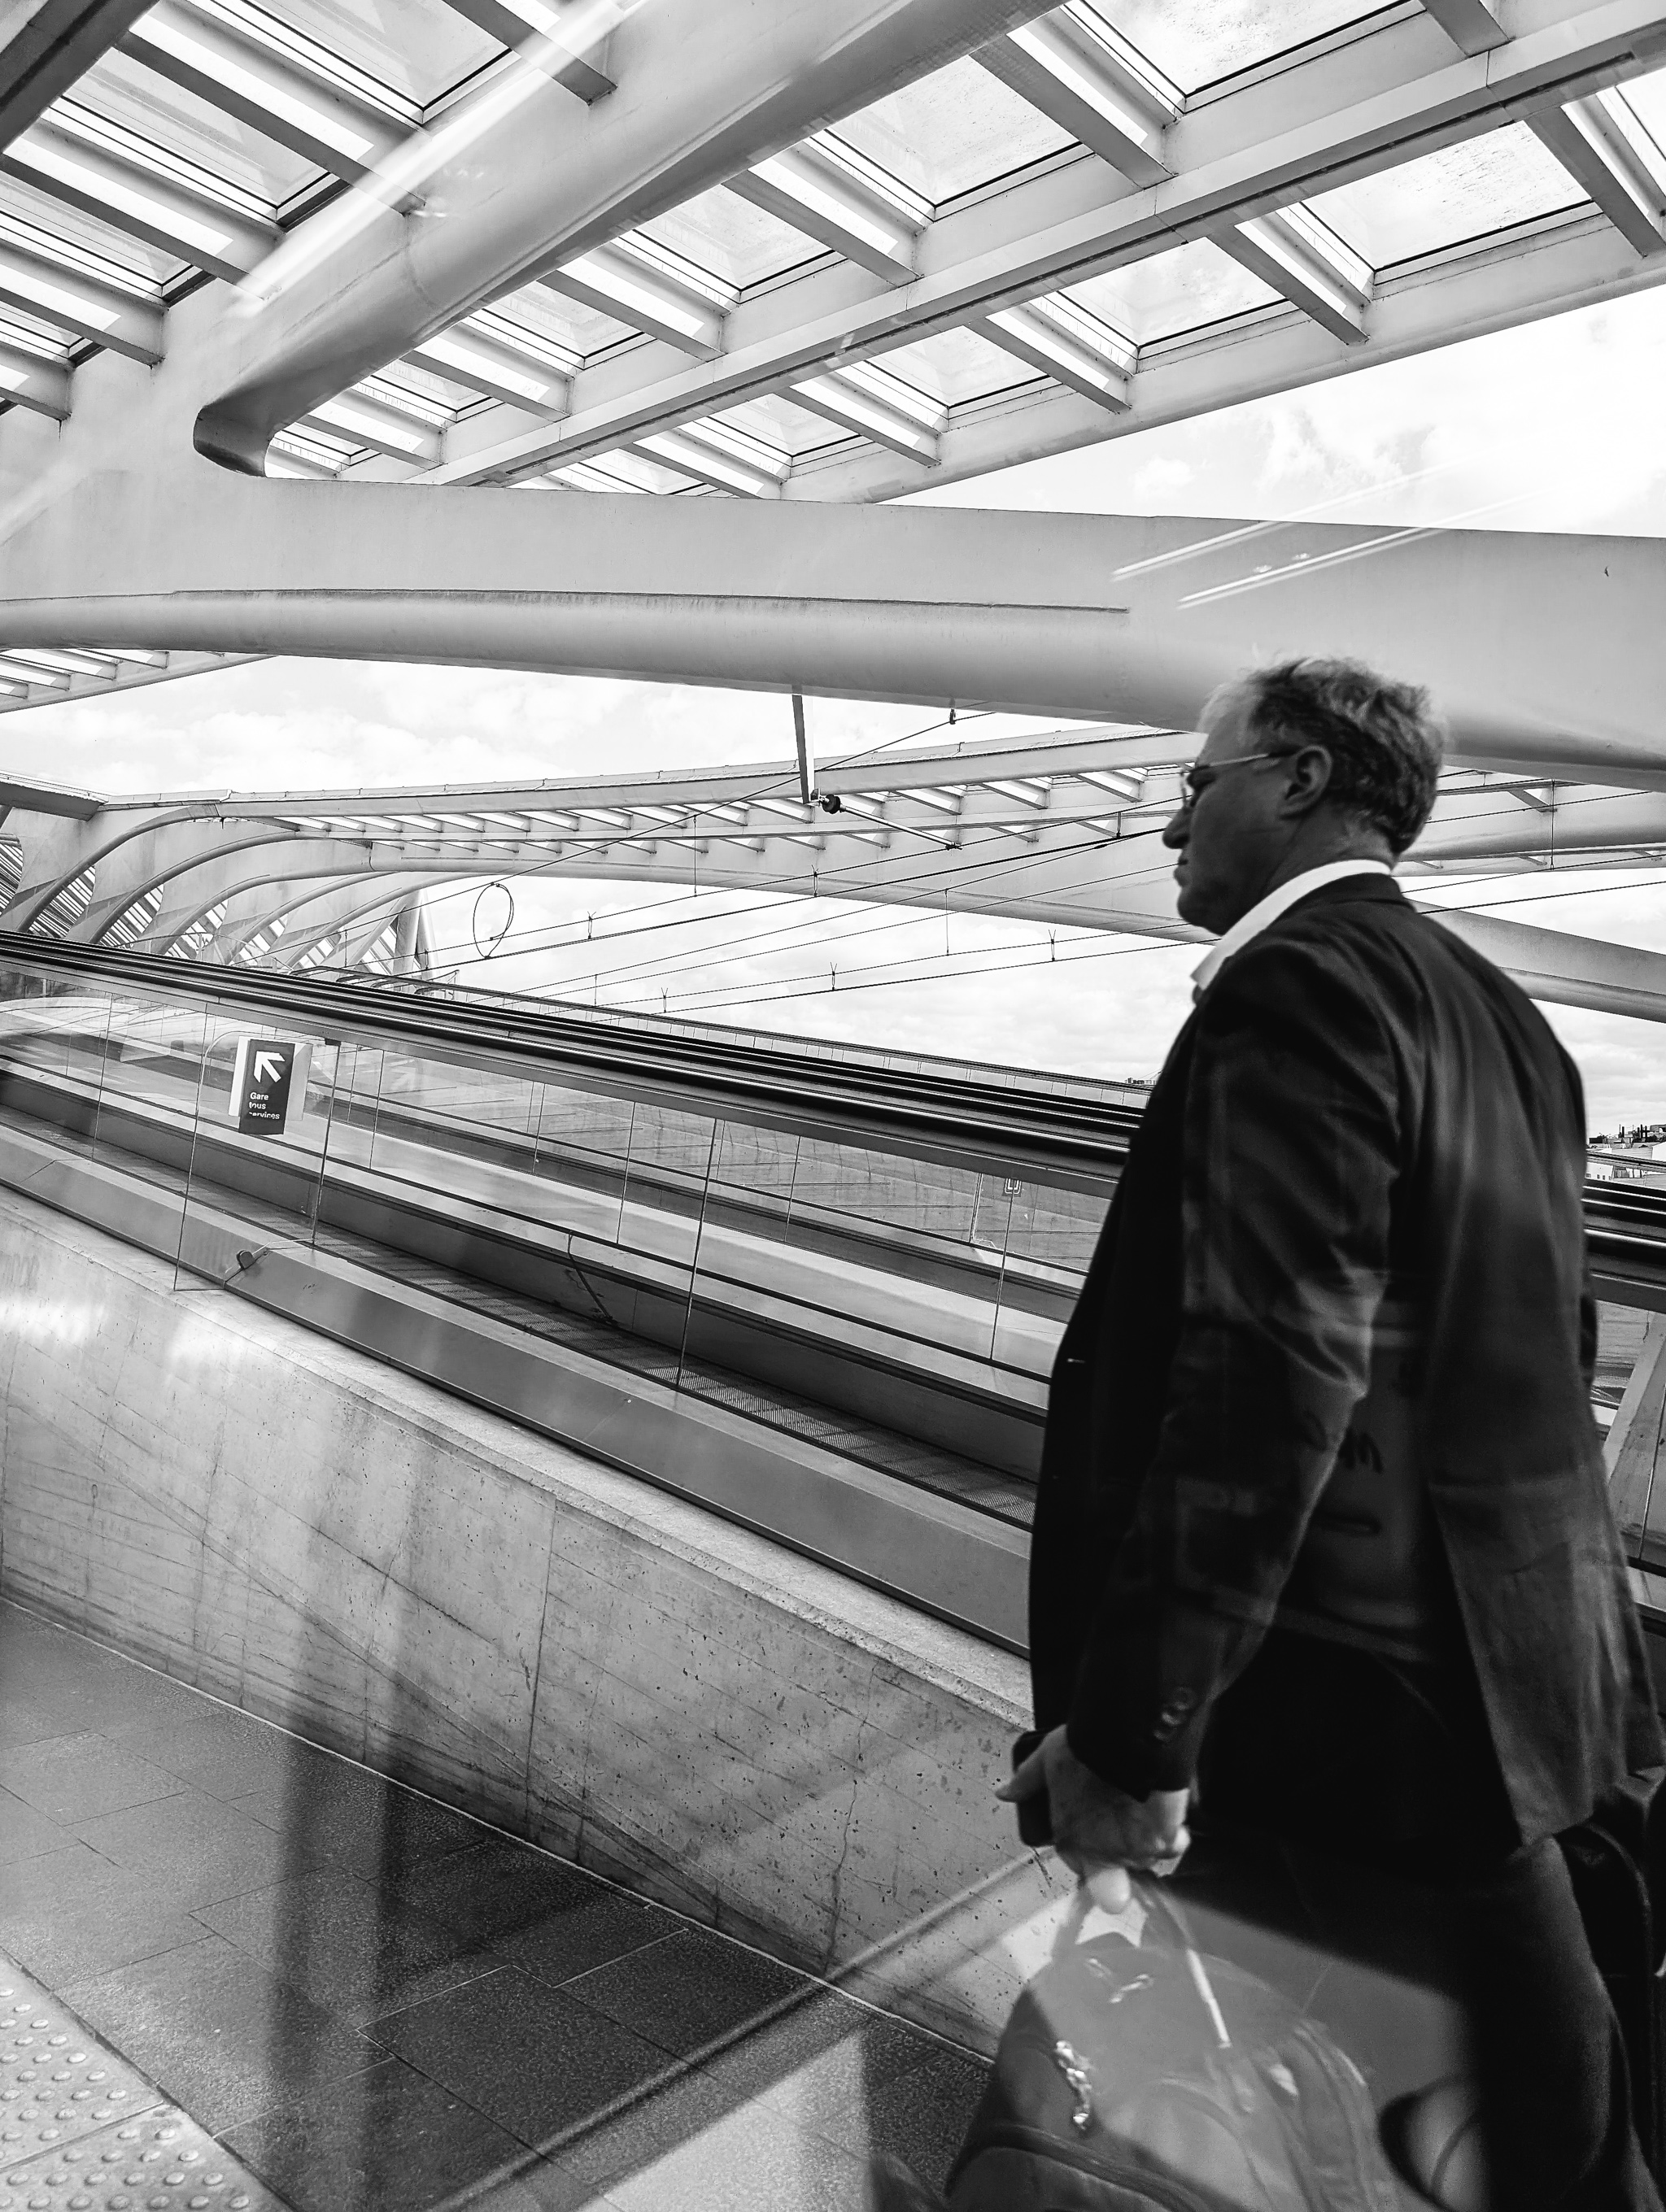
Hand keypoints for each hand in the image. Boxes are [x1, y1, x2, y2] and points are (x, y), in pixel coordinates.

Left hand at [997, 1726, 1189, 1905]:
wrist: (1127, 1736)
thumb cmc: (1088, 1747)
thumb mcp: (1047, 1759)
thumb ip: (1026, 1781)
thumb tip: (1005, 1792)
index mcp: (1069, 1838)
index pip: (1076, 1860)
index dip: (1087, 1845)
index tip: (1096, 1829)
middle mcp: (1101, 1853)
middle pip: (1113, 1862)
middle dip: (1118, 1844)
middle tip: (1121, 1813)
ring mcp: (1134, 1850)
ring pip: (1143, 1856)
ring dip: (1144, 1840)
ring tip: (1143, 1809)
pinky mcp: (1164, 1840)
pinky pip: (1172, 1847)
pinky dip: (1173, 1835)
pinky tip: (1169, 1816)